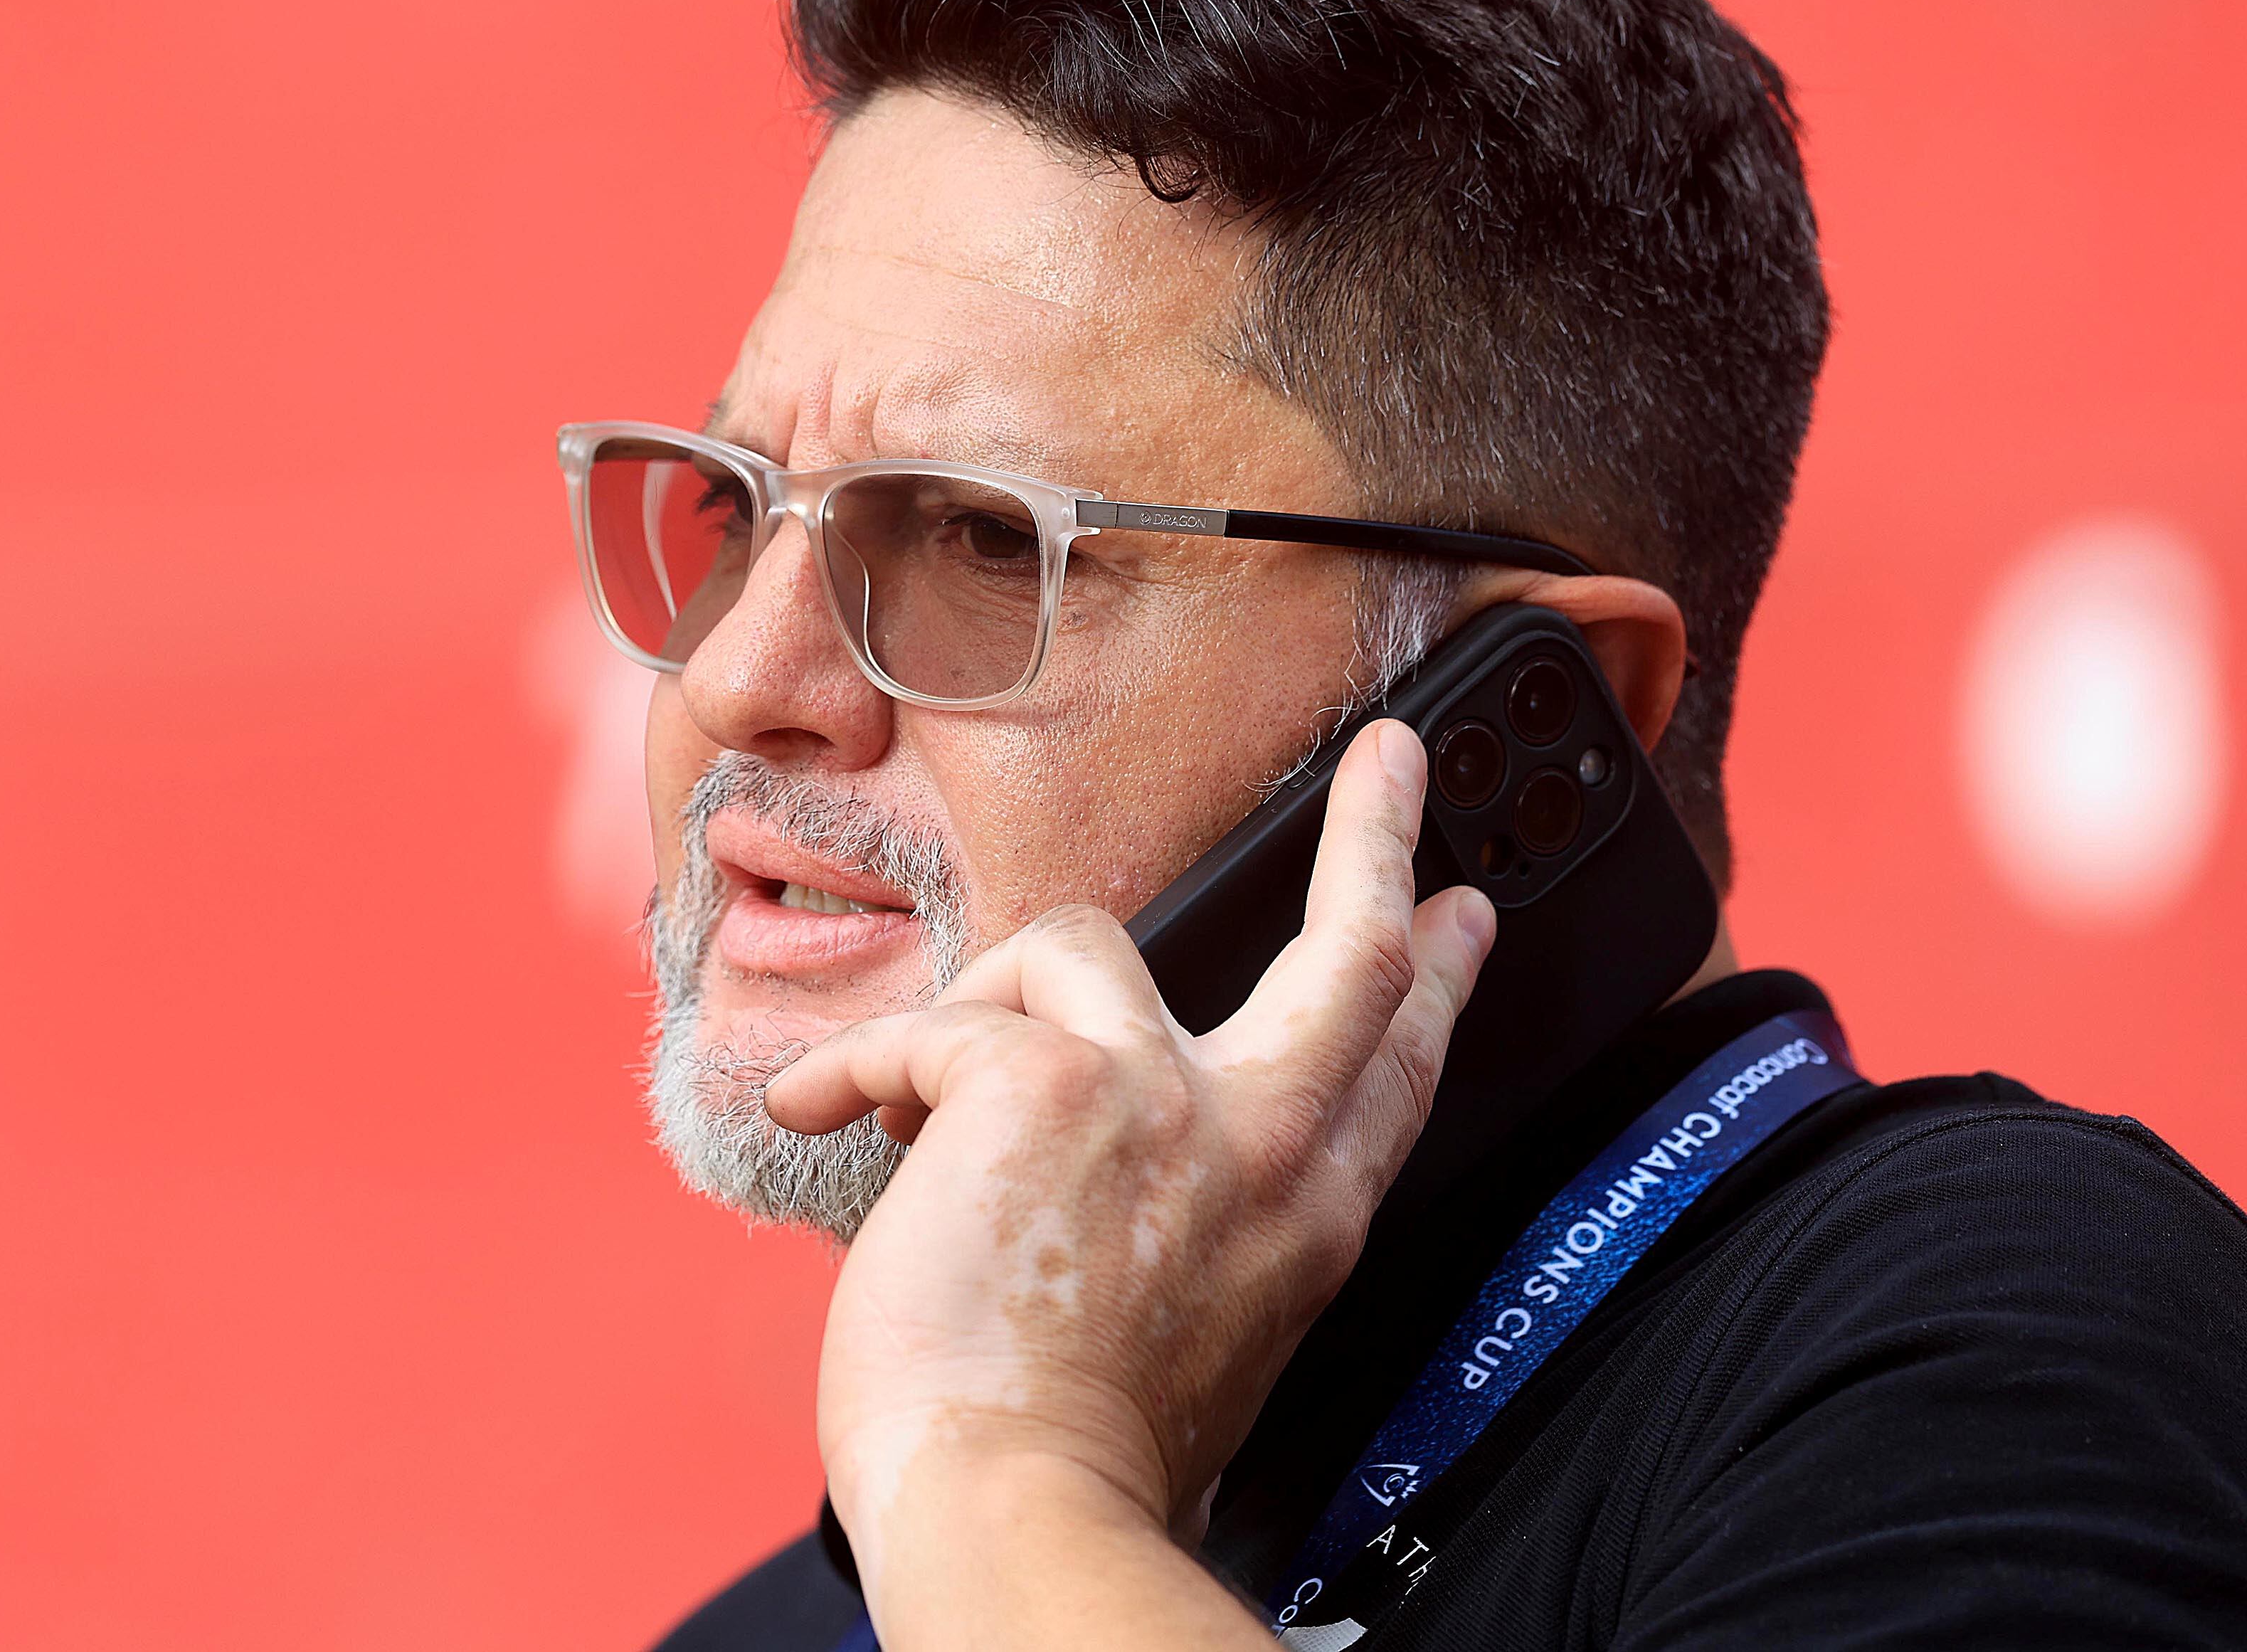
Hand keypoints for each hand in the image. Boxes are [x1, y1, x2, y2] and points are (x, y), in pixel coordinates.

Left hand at [764, 718, 1494, 1636]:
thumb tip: (1104, 1168)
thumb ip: (1197, 1232)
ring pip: (1081, 943)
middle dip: (1378, 839)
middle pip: (1354, 952)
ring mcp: (1159, 1101)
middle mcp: (1258, 1147)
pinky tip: (816, 1107)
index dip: (1433, 981)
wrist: (1017, 1514)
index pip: (1390, 1069)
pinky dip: (857, 1068)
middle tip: (1392, 760)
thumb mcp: (1200, 1340)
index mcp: (1300, 1220)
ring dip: (983, 999)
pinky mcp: (1042, 1083)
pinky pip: (932, 1023)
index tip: (1459, 911)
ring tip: (916, 1089)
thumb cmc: (1074, 1456)